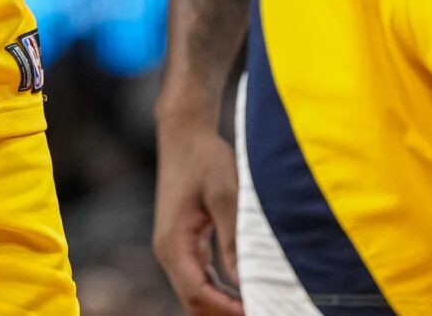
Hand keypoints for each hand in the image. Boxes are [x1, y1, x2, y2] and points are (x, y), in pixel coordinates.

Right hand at [152, 115, 245, 315]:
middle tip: (263, 309)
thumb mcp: (225, 195)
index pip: (197, 293)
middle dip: (225, 312)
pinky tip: (246, 292)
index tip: (258, 309)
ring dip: (224, 304)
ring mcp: (174, 248)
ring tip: (258, 304)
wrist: (185, 134)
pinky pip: (200, 279)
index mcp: (173, 243)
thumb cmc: (205, 158)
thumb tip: (245, 282)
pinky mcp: (184, 243)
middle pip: (194, 301)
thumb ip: (234, 240)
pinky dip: (221, 291)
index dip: (227, 308)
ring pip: (197, 293)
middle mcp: (168, 251)